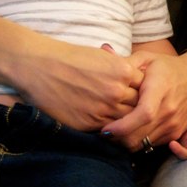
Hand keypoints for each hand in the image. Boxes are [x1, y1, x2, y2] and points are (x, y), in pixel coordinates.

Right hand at [13, 37, 142, 130]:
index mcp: (123, 70)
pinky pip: (108, 130)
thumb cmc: (71, 58)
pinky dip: (111, 129)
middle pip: (138, 106)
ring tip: (126, 122)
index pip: (145, 87)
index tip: (137, 94)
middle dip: (137, 108)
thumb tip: (136, 80)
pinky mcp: (88, 123)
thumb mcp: (103, 57)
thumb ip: (122, 69)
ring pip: (125, 121)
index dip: (142, 91)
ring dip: (125, 121)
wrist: (41, 67)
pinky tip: (110, 126)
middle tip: (136, 111)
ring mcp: (103, 108)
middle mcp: (116, 91)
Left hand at [103, 49, 186, 149]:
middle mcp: (169, 110)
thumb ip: (126, 61)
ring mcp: (174, 124)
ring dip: (126, 142)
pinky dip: (138, 141)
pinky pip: (151, 145)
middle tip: (102, 132)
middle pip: (139, 135)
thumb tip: (104, 50)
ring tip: (115, 132)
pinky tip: (130, 131)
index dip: (123, 126)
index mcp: (161, 88)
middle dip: (117, 138)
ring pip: (143, 143)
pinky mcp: (176, 133)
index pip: (143, 114)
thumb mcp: (149, 58)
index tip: (105, 129)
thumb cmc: (168, 68)